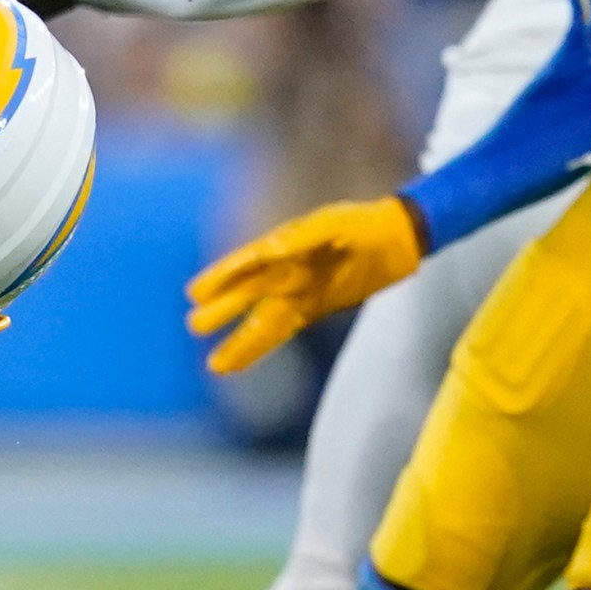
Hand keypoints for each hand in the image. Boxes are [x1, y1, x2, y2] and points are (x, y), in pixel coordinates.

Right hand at [188, 196, 423, 374]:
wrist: (396, 237)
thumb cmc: (362, 224)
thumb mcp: (334, 224)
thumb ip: (303, 237)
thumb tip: (273, 250)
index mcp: (283, 246)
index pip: (247, 266)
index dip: (222, 278)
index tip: (197, 293)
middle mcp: (283, 272)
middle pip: (248, 296)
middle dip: (223, 312)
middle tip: (194, 325)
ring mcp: (296, 293)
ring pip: (261, 322)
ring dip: (239, 342)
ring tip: (215, 365)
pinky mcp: (311, 310)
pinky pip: (280, 332)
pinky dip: (260, 348)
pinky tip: (240, 364)